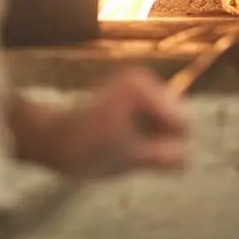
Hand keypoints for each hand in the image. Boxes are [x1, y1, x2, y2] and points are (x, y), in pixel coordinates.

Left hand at [45, 68, 188, 176]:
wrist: (50, 136)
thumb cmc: (85, 148)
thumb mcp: (128, 157)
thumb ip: (162, 157)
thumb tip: (188, 160)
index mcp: (143, 90)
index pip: (182, 123)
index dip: (167, 144)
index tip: (141, 152)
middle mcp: (142, 78)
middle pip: (174, 115)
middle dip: (159, 136)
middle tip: (132, 149)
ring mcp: (135, 81)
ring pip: (163, 115)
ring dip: (150, 133)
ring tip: (125, 143)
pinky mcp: (128, 88)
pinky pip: (151, 112)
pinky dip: (142, 126)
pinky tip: (123, 136)